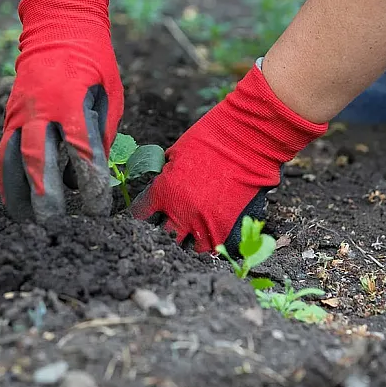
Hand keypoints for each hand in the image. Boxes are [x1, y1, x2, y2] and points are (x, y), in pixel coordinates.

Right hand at [0, 0, 122, 221]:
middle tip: (55, 224)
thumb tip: (97, 169)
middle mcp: (40, 109)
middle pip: (37, 161)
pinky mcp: (11, 114)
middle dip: (46, 197)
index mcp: (71, 102)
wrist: (59, 25)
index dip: (90, 184)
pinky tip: (13, 196)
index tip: (98, 208)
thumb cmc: (93, 60)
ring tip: (25, 219)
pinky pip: (4, 150)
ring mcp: (20, 111)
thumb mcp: (110, 93)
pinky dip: (7, 176)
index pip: (82, 153)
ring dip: (17, 192)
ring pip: (11, 159)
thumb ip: (103, 132)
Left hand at [131, 65, 327, 253]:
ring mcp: (202, 224)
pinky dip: (208, 242)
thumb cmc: (210, 139)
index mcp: (163, 192)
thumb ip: (164, 173)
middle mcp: (179, 213)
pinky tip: (208, 232)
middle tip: (172, 219)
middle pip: (163, 233)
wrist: (244, 143)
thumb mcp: (175, 153)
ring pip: (186, 244)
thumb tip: (160, 180)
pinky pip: (210, 247)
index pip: (141, 213)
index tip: (148, 210)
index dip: (143, 211)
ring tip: (192, 226)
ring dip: (187, 236)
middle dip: (165, 227)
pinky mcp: (225, 230)